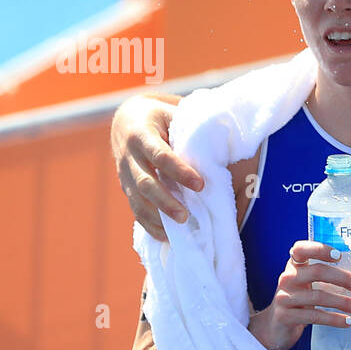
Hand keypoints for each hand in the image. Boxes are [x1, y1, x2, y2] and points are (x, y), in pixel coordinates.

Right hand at [111, 95, 202, 240]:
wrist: (126, 120)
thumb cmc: (160, 116)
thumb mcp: (172, 113)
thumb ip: (192, 128)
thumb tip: (226, 145)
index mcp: (141, 134)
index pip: (160, 156)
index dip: (179, 171)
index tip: (200, 185)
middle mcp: (129, 156)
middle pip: (145, 183)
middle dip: (165, 201)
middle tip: (185, 216)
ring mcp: (124, 174)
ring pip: (137, 200)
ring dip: (157, 217)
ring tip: (179, 229)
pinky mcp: (126, 188)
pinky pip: (135, 209)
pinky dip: (149, 224)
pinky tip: (166, 236)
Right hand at [247, 241, 350, 349]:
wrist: (275, 328)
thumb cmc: (298, 301)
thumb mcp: (305, 284)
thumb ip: (323, 275)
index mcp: (294, 266)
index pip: (301, 249)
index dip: (320, 249)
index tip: (339, 255)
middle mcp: (287, 278)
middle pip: (318, 272)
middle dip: (343, 278)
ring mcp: (284, 297)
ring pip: (319, 296)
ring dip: (343, 302)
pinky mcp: (285, 317)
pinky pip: (314, 316)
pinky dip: (334, 319)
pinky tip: (347, 322)